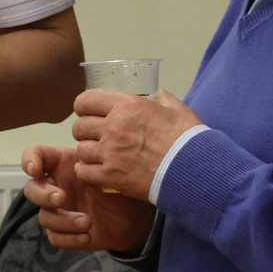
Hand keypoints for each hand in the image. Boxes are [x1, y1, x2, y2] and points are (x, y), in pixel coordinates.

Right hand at [22, 144, 156, 253]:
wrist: (133, 217)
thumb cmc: (118, 186)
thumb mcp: (110, 171)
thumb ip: (96, 167)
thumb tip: (83, 166)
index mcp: (63, 164)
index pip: (36, 155)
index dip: (29, 160)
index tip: (35, 169)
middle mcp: (56, 186)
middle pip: (32, 189)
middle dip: (43, 195)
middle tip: (61, 198)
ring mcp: (58, 211)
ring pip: (44, 217)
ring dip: (63, 221)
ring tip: (87, 221)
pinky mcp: (65, 232)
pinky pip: (55, 237)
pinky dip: (70, 237)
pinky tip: (87, 235)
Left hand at [69, 89, 201, 202]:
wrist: (193, 170)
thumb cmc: (186, 138)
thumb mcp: (176, 109)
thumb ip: (162, 99)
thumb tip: (157, 94)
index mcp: (127, 106)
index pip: (86, 100)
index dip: (83, 106)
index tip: (85, 111)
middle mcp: (113, 127)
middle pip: (79, 127)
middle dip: (84, 131)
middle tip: (93, 136)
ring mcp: (110, 153)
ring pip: (80, 150)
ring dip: (87, 152)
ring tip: (96, 156)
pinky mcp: (111, 177)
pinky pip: (84, 172)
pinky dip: (86, 172)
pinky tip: (94, 171)